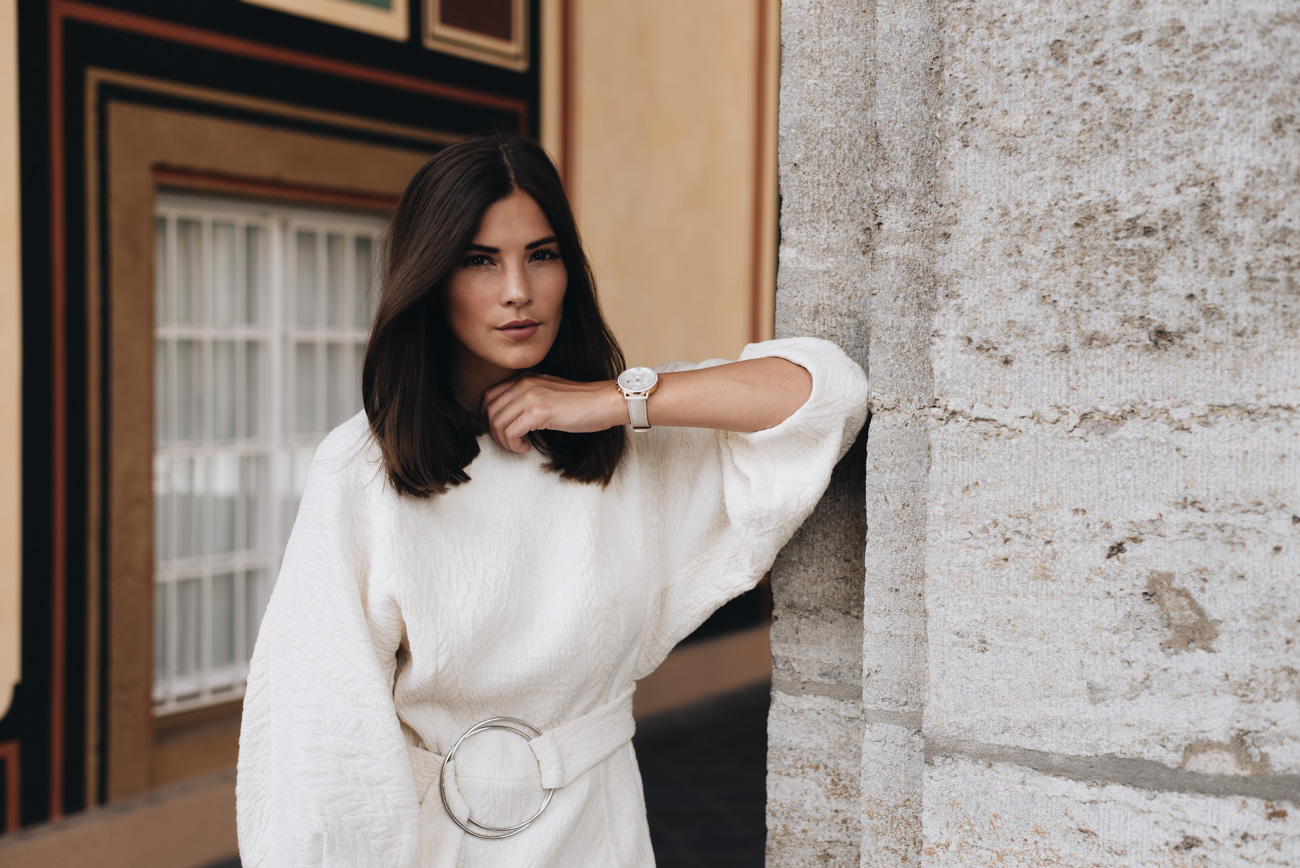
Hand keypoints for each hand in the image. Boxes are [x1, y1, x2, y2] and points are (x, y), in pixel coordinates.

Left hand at [481, 374, 624, 452]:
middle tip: (510, 443)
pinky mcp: (538, 412)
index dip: (490, 418)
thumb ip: (529, 401)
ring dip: (505, 441)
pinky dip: (514, 445)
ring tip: (519, 446)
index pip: (489, 397)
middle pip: (490, 411)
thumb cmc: (582, 403)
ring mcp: (530, 396)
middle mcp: (524, 384)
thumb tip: (511, 420)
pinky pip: (510, 433)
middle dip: (495, 433)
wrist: (604, 402)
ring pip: (497, 423)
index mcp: (525, 379)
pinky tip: (526, 448)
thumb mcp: (549, 395)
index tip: (501, 432)